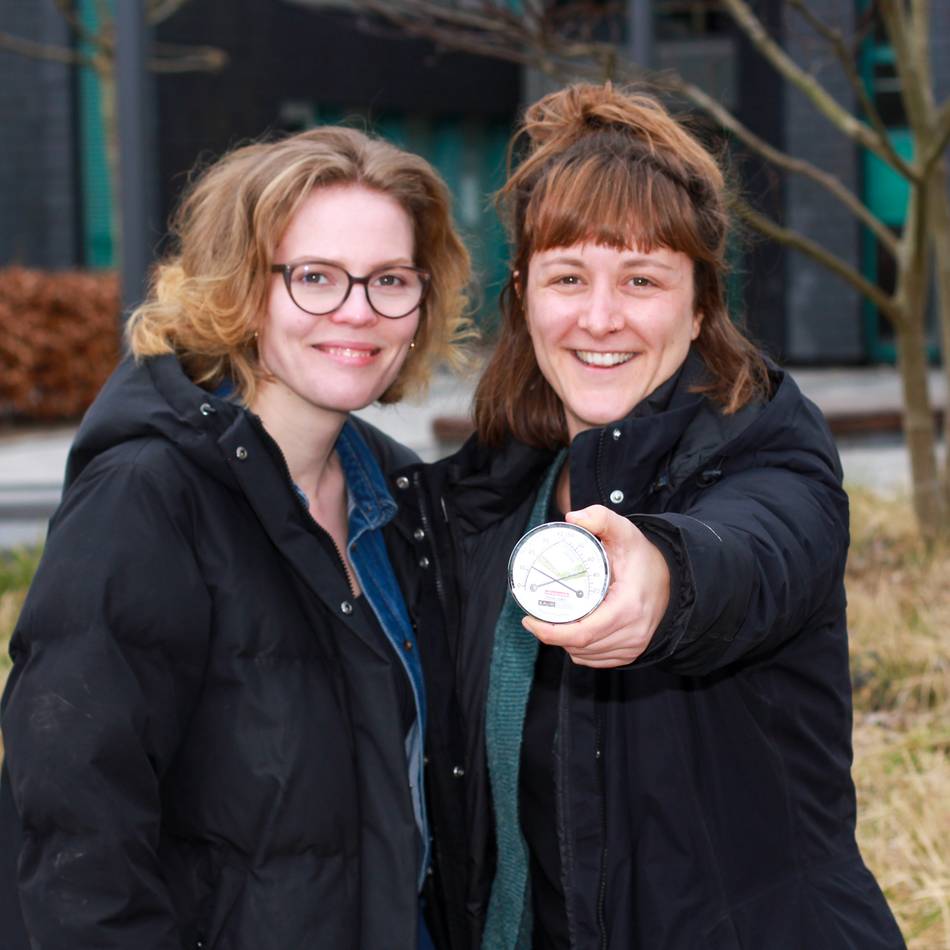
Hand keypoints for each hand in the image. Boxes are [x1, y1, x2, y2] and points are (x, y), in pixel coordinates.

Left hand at [521, 505, 669, 667]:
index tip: (530, 620)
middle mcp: (632, 633)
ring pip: (585, 655)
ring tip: (550, 623)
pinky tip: (571, 633)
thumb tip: (572, 518)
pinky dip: (580, 650)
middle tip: (535, 616)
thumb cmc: (644, 556)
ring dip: (564, 643)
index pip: (582, 633)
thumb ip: (601, 518)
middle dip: (551, 635)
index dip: (550, 632)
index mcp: (627, 608)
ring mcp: (633, 646)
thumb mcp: (624, 531)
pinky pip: (596, 660)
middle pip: (579, 646)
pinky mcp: (632, 653)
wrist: (672, 577)